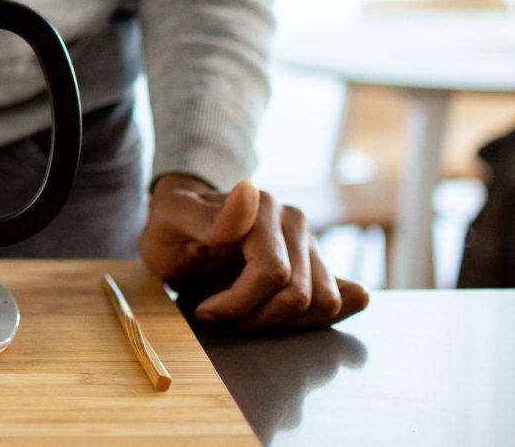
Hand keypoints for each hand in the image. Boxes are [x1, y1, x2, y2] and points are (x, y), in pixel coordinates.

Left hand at [139, 173, 368, 330]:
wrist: (182, 229)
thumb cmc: (171, 227)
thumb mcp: (172, 221)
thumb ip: (208, 215)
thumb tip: (248, 191)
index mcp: (261, 207)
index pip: (272, 274)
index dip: (237, 305)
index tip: (203, 311)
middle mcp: (294, 221)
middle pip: (299, 295)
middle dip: (255, 319)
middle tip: (217, 316)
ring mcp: (310, 244)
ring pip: (323, 304)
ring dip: (280, 323)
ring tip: (241, 314)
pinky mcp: (319, 266)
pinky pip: (344, 300)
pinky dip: (317, 320)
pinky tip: (282, 320)